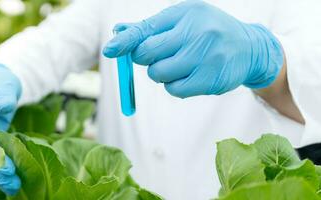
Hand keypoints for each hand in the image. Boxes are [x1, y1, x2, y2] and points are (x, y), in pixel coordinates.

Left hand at [103, 0, 283, 97]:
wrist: (249, 48)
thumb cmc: (206, 31)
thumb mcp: (182, 20)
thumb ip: (150, 28)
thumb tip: (118, 32)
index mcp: (186, 14)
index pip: (147, 29)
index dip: (125, 42)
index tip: (108, 50)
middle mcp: (197, 33)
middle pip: (148, 54)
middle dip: (145, 58)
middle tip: (159, 55)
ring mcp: (206, 57)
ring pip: (159, 74)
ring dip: (161, 73)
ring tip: (180, 63)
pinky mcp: (211, 80)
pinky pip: (175, 89)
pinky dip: (174, 85)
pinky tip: (189, 75)